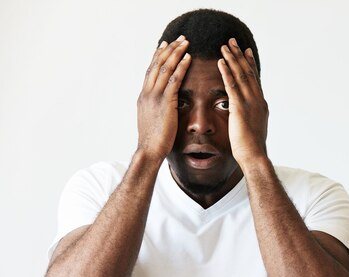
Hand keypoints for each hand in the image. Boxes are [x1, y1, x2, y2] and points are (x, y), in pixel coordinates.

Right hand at [136, 36, 190, 160]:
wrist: (149, 150)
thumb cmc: (153, 139)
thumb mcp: (152, 119)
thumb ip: (156, 108)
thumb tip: (162, 104)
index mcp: (144, 96)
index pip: (150, 71)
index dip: (158, 56)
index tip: (165, 45)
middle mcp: (147, 92)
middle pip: (157, 64)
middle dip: (168, 50)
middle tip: (179, 38)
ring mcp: (155, 96)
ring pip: (165, 68)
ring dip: (176, 53)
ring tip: (186, 42)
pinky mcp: (165, 102)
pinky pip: (174, 80)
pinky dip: (181, 67)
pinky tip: (188, 58)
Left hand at [218, 38, 268, 166]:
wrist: (254, 156)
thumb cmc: (252, 148)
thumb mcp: (253, 128)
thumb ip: (251, 117)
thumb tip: (249, 115)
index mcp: (260, 104)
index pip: (254, 79)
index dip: (250, 64)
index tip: (246, 51)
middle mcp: (257, 100)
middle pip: (248, 73)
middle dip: (240, 56)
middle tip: (233, 41)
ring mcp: (250, 103)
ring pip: (241, 75)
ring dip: (233, 59)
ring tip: (224, 46)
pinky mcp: (240, 108)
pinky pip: (232, 86)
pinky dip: (227, 72)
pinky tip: (221, 62)